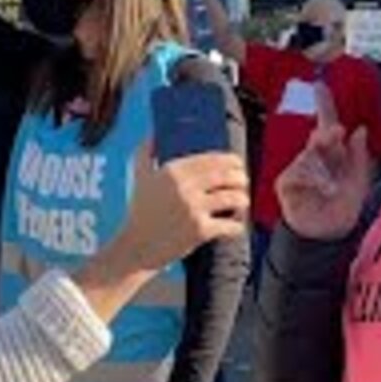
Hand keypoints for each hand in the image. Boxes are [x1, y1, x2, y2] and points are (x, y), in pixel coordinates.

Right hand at [109, 142, 248, 272]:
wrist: (137, 247)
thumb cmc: (140, 211)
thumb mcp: (139, 177)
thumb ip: (145, 152)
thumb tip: (153, 135)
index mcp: (173, 171)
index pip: (211, 160)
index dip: (231, 160)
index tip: (237, 164)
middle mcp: (184, 188)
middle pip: (226, 176)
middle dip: (240, 178)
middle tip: (243, 182)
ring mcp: (194, 209)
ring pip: (232, 198)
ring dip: (242, 199)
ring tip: (242, 202)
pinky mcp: (200, 231)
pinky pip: (229, 225)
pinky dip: (237, 226)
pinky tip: (236, 226)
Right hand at [276, 82, 374, 239]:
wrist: (328, 232)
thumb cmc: (344, 205)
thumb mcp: (359, 179)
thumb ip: (360, 155)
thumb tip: (360, 130)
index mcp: (331, 153)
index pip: (326, 124)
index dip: (324, 105)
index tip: (320, 86)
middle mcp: (313, 158)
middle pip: (318, 136)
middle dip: (328, 136)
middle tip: (337, 134)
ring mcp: (299, 169)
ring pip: (309, 156)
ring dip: (322, 169)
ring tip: (331, 187)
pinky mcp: (287, 183)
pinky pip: (296, 172)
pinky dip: (309, 180)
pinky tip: (318, 189)